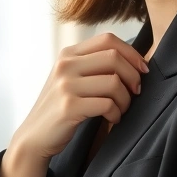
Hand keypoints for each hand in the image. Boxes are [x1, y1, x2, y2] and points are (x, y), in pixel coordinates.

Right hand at [11, 32, 148, 159]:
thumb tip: (135, 61)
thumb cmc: (60, 107)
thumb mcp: (71, 78)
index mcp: (68, 54)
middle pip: (114, 58)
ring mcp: (65, 85)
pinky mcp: (69, 106)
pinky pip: (107, 104)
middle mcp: (65, 65)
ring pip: (114, 82)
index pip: (108, 39)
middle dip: (133, 76)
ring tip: (122, 109)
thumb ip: (93, 65)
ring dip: (126, 99)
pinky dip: (116, 113)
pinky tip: (112, 119)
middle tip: (136, 92)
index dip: (131, 52)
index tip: (143, 69)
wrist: (34, 136)